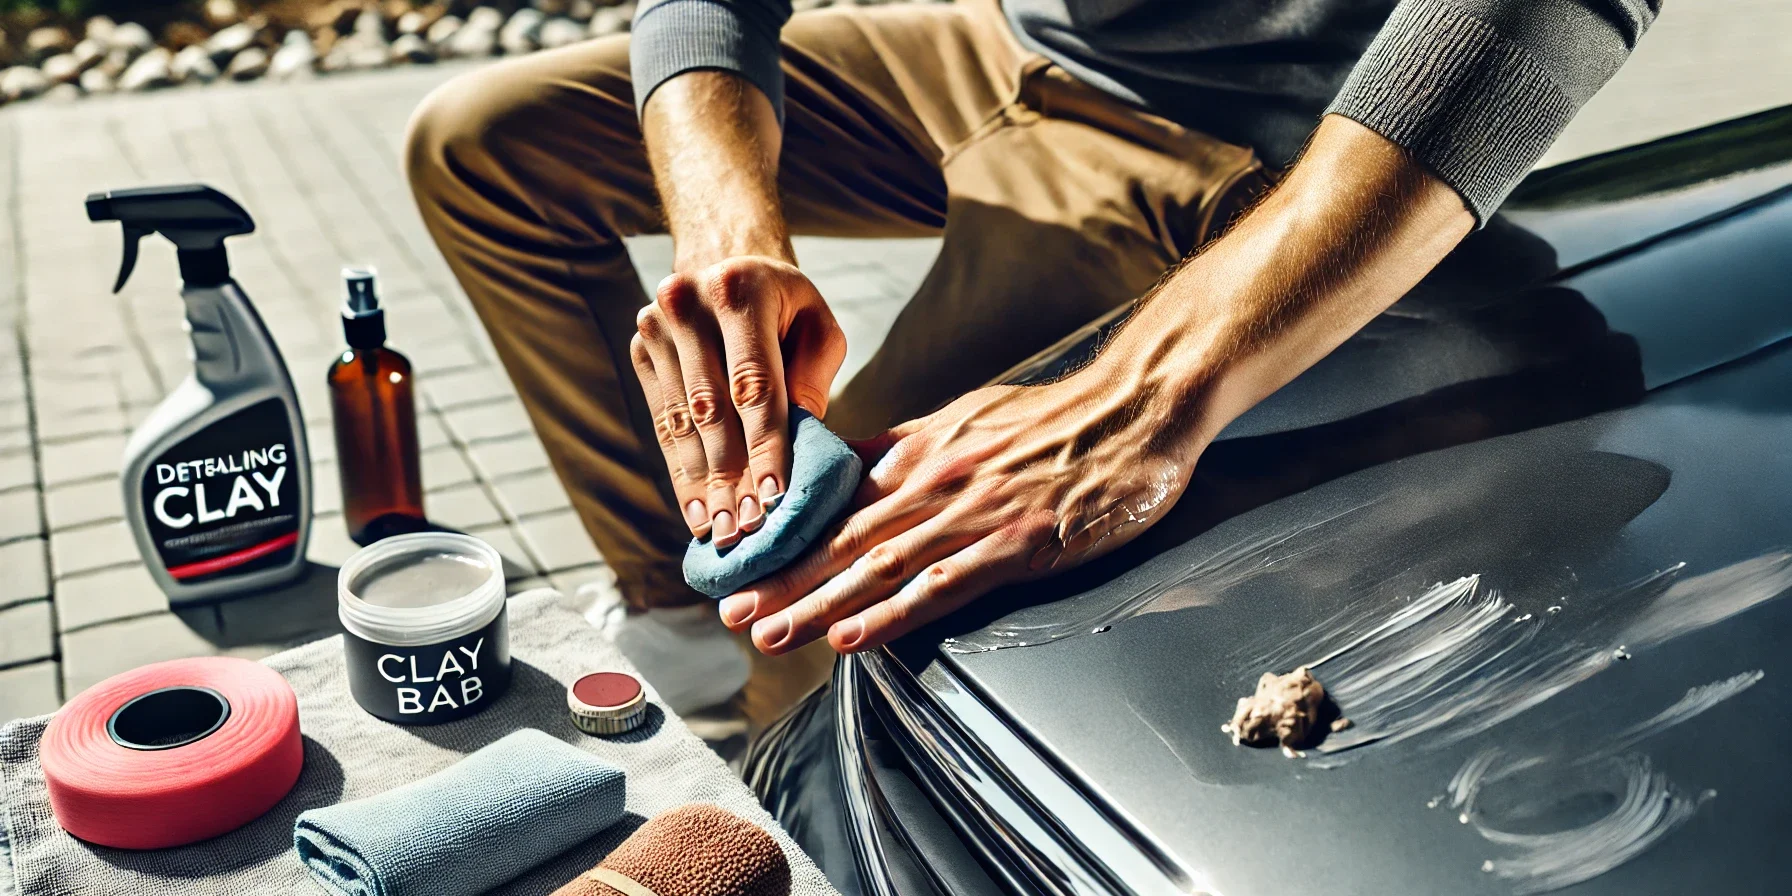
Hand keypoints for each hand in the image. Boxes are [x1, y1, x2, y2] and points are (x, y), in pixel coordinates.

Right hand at [630, 256, 846, 547]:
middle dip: (732, 476)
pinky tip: (695, 511)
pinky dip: (682, 471)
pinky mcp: (641, 353)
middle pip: (713, 408)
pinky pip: (663, 425)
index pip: (754, 382)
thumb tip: (801, 439)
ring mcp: (655, 328)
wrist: (729, 264)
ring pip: (683, 422)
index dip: (765, 444)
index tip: (774, 496)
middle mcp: (686, 303)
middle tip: (747, 529)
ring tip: (721, 532)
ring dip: (703, 484)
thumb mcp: (818, 326)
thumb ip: (814, 376)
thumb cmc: (787, 307)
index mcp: (740, 289)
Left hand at [716, 356, 1202, 654]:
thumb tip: (845, 464)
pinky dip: (892, 614)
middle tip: (731, 613)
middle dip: (780, 579)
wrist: (1135, 408)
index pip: (833, 501)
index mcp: (918, 452)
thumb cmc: (1055, 417)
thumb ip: (904, 446)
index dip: (781, 537)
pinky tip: (854, 637)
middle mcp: (932, 482)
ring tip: (770, 635)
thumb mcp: (965, 418)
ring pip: (877, 566)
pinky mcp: (1015, 546)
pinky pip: (941, 586)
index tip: (736, 562)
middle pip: (840, 538)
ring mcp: (972, 514)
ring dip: (817, 604)